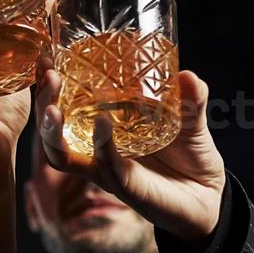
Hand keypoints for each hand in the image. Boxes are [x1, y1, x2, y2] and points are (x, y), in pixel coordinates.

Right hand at [33, 55, 226, 242]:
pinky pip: (105, 166)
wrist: (210, 195)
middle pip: (51, 132)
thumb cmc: (190, 156)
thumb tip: (187, 74)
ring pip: (63, 155)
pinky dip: (102, 144)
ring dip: (54, 132)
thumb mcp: (189, 120)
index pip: (65, 106)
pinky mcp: (124, 187)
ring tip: (54, 108)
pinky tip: (101, 122)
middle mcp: (96, 151)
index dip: (49, 85)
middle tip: (50, 76)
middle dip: (44, 103)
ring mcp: (106, 170)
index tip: (44, 58)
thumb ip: (190, 98)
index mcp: (103, 130)